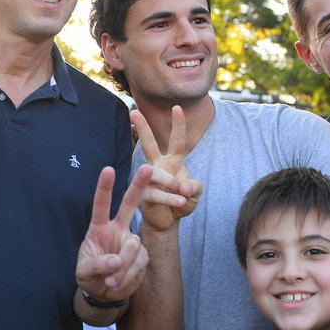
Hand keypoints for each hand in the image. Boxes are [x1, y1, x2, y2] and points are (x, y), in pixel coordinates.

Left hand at [76, 164, 153, 305]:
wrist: (104, 292)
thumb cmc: (90, 276)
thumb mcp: (84, 272)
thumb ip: (97, 265)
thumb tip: (117, 261)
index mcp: (99, 228)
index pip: (101, 205)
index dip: (104, 188)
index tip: (108, 169)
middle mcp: (117, 230)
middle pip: (129, 204)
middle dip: (138, 186)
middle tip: (148, 167)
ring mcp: (131, 242)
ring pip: (133, 246)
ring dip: (122, 268)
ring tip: (110, 281)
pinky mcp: (142, 256)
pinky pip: (139, 263)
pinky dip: (128, 277)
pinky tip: (118, 283)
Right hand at [131, 107, 201, 232]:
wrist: (168, 221)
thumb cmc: (182, 201)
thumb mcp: (195, 194)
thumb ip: (195, 188)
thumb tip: (183, 186)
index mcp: (173, 161)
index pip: (177, 140)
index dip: (178, 124)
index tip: (177, 107)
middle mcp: (158, 165)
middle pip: (149, 144)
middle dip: (142, 128)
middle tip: (134, 111)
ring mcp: (148, 179)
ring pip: (153, 172)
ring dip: (169, 181)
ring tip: (182, 192)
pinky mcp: (142, 194)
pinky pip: (155, 193)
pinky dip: (169, 198)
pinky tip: (181, 202)